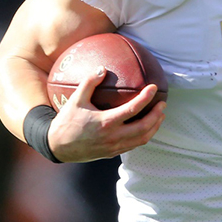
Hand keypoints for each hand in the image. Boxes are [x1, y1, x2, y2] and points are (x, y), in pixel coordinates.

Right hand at [48, 67, 164, 162]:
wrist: (58, 147)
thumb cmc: (66, 122)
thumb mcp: (75, 100)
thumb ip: (88, 83)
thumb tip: (101, 68)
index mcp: (106, 122)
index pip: (133, 109)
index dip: (146, 98)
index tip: (153, 88)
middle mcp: (113, 137)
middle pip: (144, 128)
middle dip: (157, 116)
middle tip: (163, 104)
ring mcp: (114, 147)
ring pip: (142, 139)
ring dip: (153, 128)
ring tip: (159, 117)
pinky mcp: (112, 153)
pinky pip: (133, 145)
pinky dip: (143, 136)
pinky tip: (144, 127)